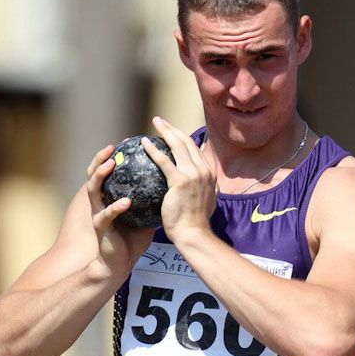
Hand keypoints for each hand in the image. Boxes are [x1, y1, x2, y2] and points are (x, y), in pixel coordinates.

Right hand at [86, 144, 153, 276]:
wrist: (121, 261)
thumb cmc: (133, 238)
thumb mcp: (146, 213)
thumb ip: (153, 197)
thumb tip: (174, 181)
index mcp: (111, 196)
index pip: (110, 172)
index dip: (115, 156)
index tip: (125, 143)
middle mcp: (101, 201)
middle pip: (95, 174)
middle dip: (100, 159)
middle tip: (112, 147)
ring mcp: (98, 213)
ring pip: (94, 189)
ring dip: (100, 175)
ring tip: (110, 164)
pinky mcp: (100, 227)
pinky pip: (106, 214)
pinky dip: (116, 207)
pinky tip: (126, 201)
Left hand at [141, 117, 216, 242]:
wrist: (194, 234)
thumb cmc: (194, 223)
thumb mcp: (205, 202)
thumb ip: (202, 190)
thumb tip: (197, 186)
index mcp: (210, 174)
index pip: (195, 150)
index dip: (183, 138)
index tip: (172, 132)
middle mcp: (204, 170)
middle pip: (187, 142)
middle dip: (174, 129)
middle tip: (160, 121)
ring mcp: (194, 174)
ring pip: (178, 145)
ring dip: (165, 131)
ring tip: (155, 122)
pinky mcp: (180, 181)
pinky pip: (164, 160)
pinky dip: (154, 150)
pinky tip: (144, 143)